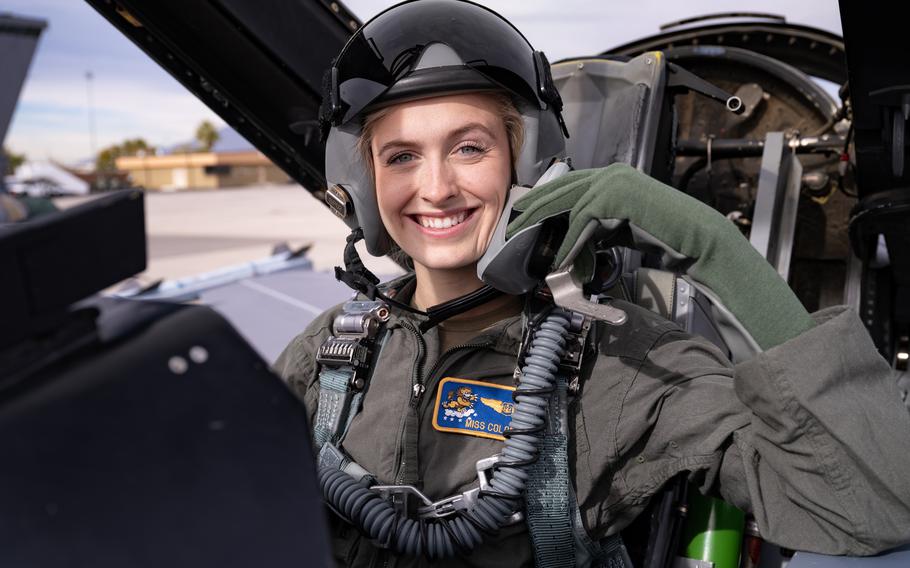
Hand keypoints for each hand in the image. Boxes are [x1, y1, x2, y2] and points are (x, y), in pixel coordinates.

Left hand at [506, 163, 813, 349]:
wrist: (696, 239)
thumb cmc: (661, 236)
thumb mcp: (619, 227)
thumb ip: (595, 225)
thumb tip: (568, 239)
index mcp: (610, 176)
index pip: (565, 185)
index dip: (541, 201)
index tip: (522, 217)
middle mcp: (609, 174)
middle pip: (558, 191)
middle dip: (533, 211)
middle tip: (512, 230)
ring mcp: (613, 183)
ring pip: (566, 206)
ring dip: (548, 233)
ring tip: (532, 251)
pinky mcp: (616, 199)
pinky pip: (582, 223)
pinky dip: (570, 245)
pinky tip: (561, 262)